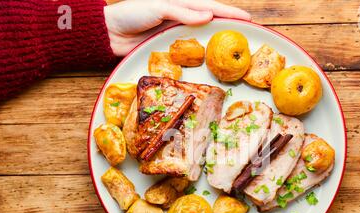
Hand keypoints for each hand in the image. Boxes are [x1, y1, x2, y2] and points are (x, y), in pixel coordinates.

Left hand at [104, 0, 251, 55]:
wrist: (111, 33)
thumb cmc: (132, 14)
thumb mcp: (158, 7)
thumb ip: (182, 12)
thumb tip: (209, 16)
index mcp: (180, 3)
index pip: (211, 7)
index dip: (229, 12)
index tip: (247, 18)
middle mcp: (181, 18)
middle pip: (210, 22)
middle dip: (229, 27)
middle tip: (247, 34)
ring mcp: (176, 34)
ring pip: (202, 38)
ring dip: (218, 42)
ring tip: (234, 49)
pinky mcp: (169, 48)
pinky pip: (189, 52)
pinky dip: (201, 55)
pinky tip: (211, 60)